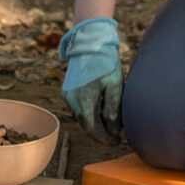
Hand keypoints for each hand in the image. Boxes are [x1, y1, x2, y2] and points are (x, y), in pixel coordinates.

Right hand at [58, 15, 124, 142]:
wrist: (89, 42)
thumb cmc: (105, 62)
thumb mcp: (115, 86)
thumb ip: (113, 110)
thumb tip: (114, 129)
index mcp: (83, 100)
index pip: (93, 128)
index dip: (105, 138)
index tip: (116, 142)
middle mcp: (71, 100)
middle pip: (86, 124)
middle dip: (100, 133)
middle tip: (115, 137)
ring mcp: (67, 95)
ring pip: (82, 117)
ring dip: (94, 123)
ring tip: (110, 126)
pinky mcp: (67, 90)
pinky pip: (78, 108)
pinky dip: (89, 114)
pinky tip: (100, 113)